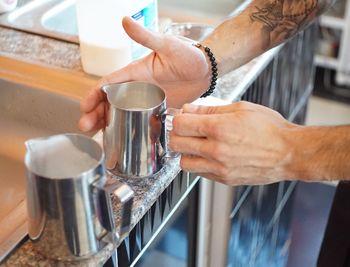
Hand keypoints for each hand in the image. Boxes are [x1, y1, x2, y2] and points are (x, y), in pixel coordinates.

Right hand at [79, 17, 209, 131]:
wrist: (207, 70)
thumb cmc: (188, 54)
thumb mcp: (166, 45)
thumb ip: (146, 37)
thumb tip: (125, 20)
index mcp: (135, 73)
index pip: (108, 84)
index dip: (94, 94)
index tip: (85, 106)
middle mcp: (138, 88)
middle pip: (109, 102)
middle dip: (95, 114)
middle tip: (86, 126)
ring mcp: (147, 101)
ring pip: (121, 114)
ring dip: (107, 123)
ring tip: (97, 136)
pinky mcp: (158, 110)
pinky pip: (139, 121)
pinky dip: (127, 129)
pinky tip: (120, 139)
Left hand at [170, 101, 297, 185]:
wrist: (289, 153)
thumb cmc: (270, 129)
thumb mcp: (241, 108)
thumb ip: (210, 110)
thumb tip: (189, 110)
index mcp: (219, 128)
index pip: (179, 125)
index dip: (178, 118)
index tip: (182, 117)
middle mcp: (216, 150)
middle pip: (176, 144)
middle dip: (178, 134)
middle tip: (187, 130)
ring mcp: (220, 168)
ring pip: (184, 163)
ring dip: (187, 152)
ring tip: (198, 144)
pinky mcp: (225, 179)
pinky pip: (201, 173)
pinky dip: (200, 164)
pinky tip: (211, 155)